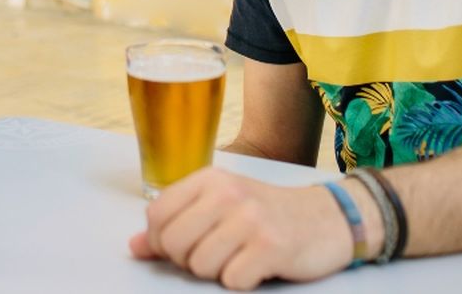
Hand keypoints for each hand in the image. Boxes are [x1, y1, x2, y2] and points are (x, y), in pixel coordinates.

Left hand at [127, 168, 356, 289]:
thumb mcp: (219, 207)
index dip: (160, 241)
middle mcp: (228, 194)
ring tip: (238, 259)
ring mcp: (250, 220)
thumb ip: (176, 224)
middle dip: (188, 261)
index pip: (156, 215)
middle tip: (214, 255)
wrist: (327, 218)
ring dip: (217, 273)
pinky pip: (231, 281)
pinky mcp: (271, 247)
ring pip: (200, 266)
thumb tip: (134, 246)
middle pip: (173, 244)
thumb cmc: (267, 214)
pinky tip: (257, 268)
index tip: (182, 247)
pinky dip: (241, 282)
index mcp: (209, 179)